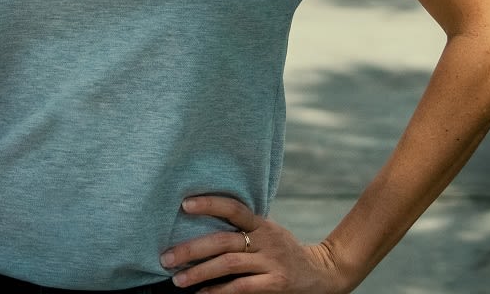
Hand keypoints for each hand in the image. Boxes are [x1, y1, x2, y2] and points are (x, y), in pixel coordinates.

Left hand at [159, 196, 350, 293]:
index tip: (184, 204)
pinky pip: (243, 287)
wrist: (323, 273)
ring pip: (229, 265)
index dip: (210, 203)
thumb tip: (198, 231)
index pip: (234, 208)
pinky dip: (220, 291)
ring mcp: (272, 262)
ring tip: (178, 279)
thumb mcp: (267, 234)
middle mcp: (266, 240)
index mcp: (261, 224)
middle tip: (166, 258)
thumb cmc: (284, 252)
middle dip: (190, 250)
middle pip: (223, 241)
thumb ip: (242, 231)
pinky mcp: (277, 284)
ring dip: (199, 273)